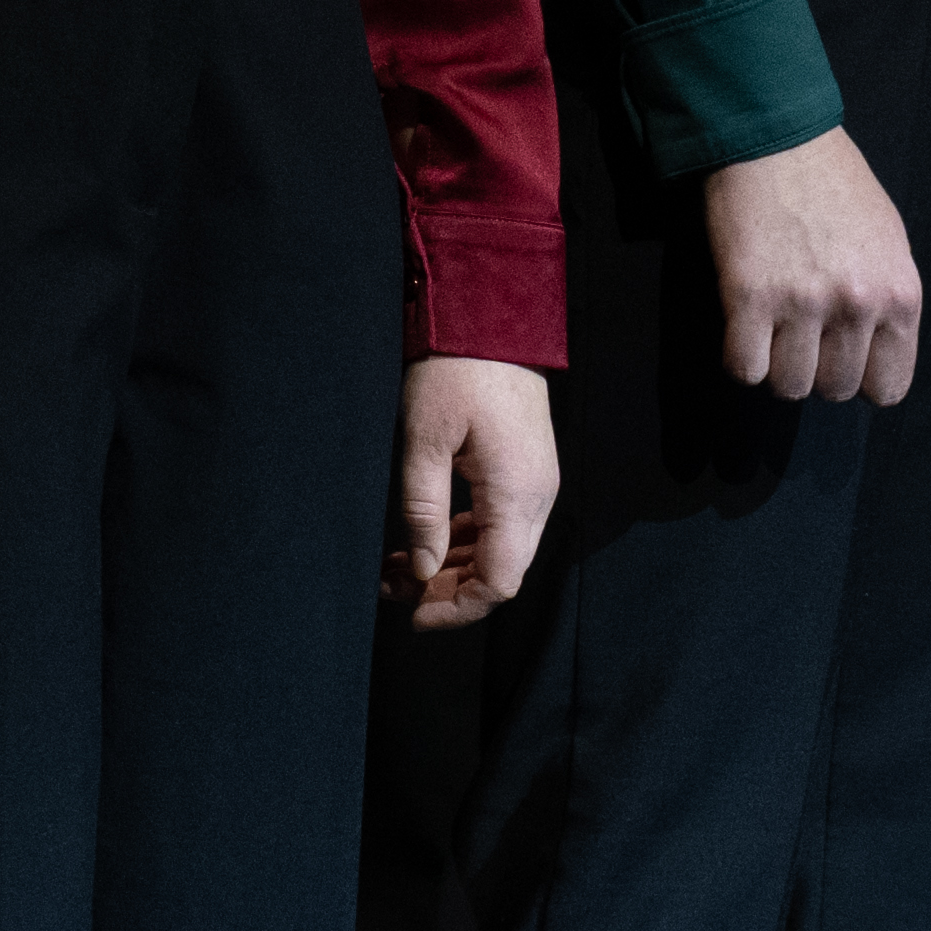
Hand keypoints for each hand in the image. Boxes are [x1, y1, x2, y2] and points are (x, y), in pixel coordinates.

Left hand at [392, 357, 560, 624]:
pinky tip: (425, 538)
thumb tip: (419, 571)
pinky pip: (501, 523)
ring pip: (500, 550)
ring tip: (397, 567)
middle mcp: (537, 497)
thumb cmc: (455, 371)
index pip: (498, 583)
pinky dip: (465, 539)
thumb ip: (422, 512)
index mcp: (517, 495)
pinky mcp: (526, 468)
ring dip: (452, 565)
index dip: (456, 609)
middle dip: (448, 590)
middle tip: (393, 589)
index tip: (413, 614)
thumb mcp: (424, 441)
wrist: (491, 316)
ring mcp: (536, 482)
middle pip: (501, 572)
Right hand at [697, 128, 924, 401]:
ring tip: (772, 325)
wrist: (775, 135)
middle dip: (816, 368)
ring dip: (776, 364)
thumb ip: (887, 300)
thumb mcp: (888, 239)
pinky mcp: (749, 296)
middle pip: (835, 390)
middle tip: (801, 330)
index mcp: (900, 293)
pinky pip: (745, 369)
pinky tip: (744, 326)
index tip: (841, 354)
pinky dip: (741, 357)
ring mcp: (802, 302)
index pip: (889, 389)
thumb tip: (874, 355)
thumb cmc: (834, 182)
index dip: (861, 377)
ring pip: (789, 387)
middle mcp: (857, 304)